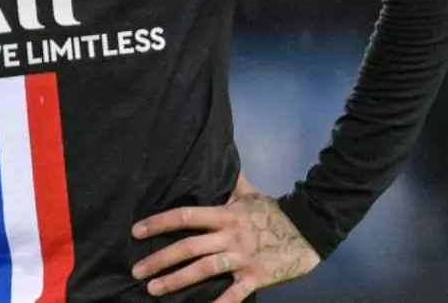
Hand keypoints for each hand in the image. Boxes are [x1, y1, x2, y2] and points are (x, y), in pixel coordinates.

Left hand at [131, 175, 320, 301]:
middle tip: (137, 270)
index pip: (185, 216)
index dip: (159, 223)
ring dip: (176, 280)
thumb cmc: (275, 211)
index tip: (136, 231)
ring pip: (204, 269)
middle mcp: (229, 235)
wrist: (311, 229)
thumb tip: (213, 158)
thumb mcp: (248, 193)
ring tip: (153, 289)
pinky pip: (234, 294)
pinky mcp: (257, 276)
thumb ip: (227, 183)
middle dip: (160, 259)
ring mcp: (243, 257)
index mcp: (225, 215)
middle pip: (188, 247)